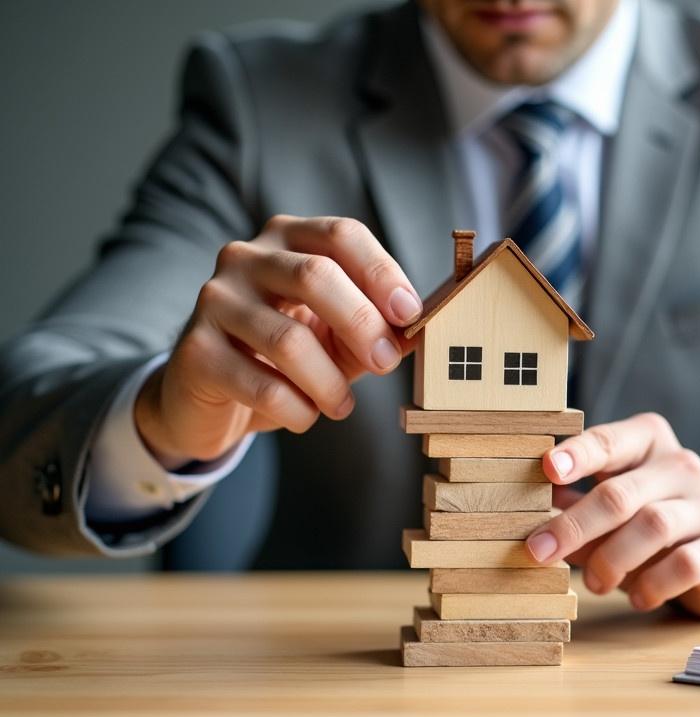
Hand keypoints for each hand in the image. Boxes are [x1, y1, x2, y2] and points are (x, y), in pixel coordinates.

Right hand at [135, 216, 421, 467]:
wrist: (210, 396)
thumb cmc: (286, 357)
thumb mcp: (339, 337)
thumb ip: (378, 329)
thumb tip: (422, 330)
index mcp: (288, 239)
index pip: (341, 235)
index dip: (382, 273)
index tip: (410, 314)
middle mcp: (245, 257)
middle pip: (315, 275)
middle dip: (362, 324)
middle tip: (386, 363)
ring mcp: (214, 300)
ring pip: (288, 339)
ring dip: (329, 382)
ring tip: (341, 405)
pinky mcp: (195, 351)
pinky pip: (261, 385)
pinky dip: (296, 409)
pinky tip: (304, 416)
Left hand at [527, 413, 699, 618]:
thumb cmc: (650, 518)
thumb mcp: (614, 501)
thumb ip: (573, 500)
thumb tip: (519, 510)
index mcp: (648, 441)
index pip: (610, 440)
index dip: (578, 453)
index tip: (547, 468)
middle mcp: (681, 466)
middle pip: (621, 493)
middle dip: (575, 525)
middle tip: (539, 552)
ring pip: (653, 526)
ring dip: (612, 559)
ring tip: (593, 584)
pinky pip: (686, 563)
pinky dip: (653, 583)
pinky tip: (637, 598)